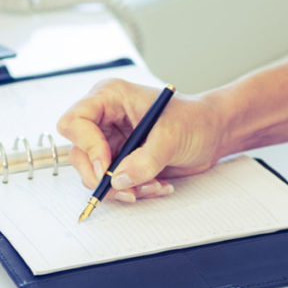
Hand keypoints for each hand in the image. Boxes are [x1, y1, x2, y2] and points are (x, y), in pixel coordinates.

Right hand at [57, 78, 227, 200]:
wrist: (212, 133)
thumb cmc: (195, 120)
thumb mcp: (171, 137)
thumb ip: (145, 160)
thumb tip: (118, 180)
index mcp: (110, 98)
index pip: (75, 121)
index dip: (87, 146)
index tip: (107, 167)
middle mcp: (105, 119)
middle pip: (79, 154)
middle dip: (104, 177)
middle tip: (130, 189)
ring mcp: (111, 141)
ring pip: (95, 174)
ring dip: (123, 187)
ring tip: (154, 185)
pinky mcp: (120, 161)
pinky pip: (114, 184)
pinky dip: (134, 190)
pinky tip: (158, 184)